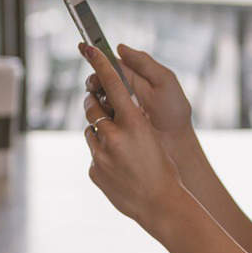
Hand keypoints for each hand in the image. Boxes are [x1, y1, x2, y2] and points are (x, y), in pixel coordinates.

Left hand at [79, 42, 190, 236]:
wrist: (160, 204)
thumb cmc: (163, 168)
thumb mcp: (151, 136)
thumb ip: (131, 120)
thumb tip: (112, 107)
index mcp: (133, 124)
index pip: (112, 85)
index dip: (99, 63)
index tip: (88, 48)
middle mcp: (114, 137)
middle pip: (92, 106)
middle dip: (93, 101)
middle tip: (98, 100)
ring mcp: (101, 155)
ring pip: (90, 131)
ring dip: (100, 132)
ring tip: (119, 146)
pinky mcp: (94, 171)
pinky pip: (94, 154)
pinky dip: (103, 155)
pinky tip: (119, 167)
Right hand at [84, 44, 193, 146]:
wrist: (176, 143)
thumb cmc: (174, 112)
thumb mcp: (164, 81)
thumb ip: (143, 62)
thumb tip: (119, 47)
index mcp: (133, 77)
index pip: (111, 64)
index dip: (97, 56)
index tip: (84, 47)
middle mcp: (122, 91)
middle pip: (99, 80)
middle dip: (95, 80)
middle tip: (96, 84)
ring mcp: (116, 108)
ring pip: (96, 97)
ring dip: (96, 97)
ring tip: (108, 102)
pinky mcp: (113, 125)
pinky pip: (98, 116)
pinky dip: (98, 113)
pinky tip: (109, 115)